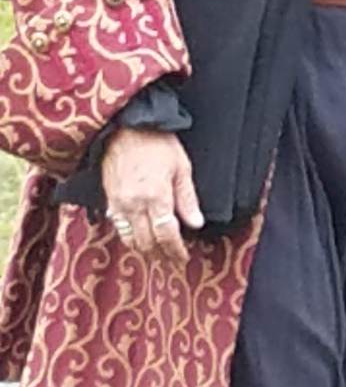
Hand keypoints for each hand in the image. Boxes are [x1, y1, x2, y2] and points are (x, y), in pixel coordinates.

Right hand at [101, 126, 203, 271]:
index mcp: (156, 197)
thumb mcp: (181, 166)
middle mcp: (135, 205)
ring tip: (157, 251)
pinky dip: (130, 237)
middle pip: (148, 243)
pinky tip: (139, 236)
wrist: (124, 128)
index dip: (175, 250)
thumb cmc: (156, 142)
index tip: (182, 258)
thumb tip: (195, 223)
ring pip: (130, 240)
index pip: (166, 235)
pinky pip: (118, 228)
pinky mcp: (109, 200)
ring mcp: (119, 204)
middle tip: (172, 258)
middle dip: (161, 254)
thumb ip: (187, 198)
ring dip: (145, 249)